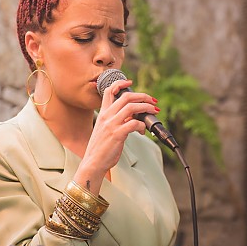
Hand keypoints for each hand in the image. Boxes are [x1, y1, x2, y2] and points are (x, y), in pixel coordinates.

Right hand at [76, 79, 158, 193]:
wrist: (93, 163)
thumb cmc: (101, 148)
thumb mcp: (107, 130)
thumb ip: (118, 121)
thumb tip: (134, 116)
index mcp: (103, 113)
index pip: (109, 91)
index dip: (120, 83)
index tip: (130, 82)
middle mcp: (107, 116)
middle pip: (126, 97)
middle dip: (143, 96)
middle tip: (153, 101)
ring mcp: (111, 125)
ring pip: (132, 107)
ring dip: (146, 108)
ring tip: (153, 112)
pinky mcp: (117, 134)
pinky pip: (134, 124)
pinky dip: (142, 126)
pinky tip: (143, 131)